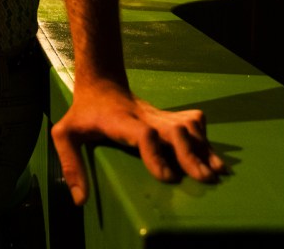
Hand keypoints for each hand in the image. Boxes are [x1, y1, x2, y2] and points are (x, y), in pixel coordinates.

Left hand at [49, 86, 227, 205]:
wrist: (101, 83)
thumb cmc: (83, 113)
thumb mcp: (65, 134)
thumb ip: (70, 165)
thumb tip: (80, 200)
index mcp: (120, 121)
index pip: (143, 133)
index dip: (156, 154)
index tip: (167, 177)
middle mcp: (145, 117)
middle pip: (174, 129)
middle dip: (191, 154)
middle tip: (206, 178)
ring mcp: (159, 115)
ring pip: (187, 124)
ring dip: (204, 146)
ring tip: (218, 171)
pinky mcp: (167, 116)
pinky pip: (192, 120)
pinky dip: (204, 135)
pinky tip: (212, 153)